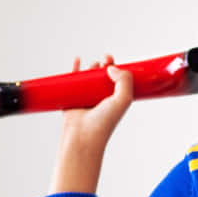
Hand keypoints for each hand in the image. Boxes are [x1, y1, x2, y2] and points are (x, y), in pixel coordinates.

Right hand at [49, 54, 133, 193]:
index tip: (113, 61)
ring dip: (91, 67)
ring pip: (89, 77)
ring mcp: (87, 98)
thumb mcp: (123, 99)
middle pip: (104, 77)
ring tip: (93, 65)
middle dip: (105, 65)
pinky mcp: (72, 99)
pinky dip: (75, 70)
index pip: (119, 80)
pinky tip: (78, 60)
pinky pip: (73, 81)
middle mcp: (102, 99)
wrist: (83, 136)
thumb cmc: (104, 122)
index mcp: (116, 100)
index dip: (118, 68)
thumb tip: (111, 67)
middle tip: (105, 60)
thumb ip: (124, 80)